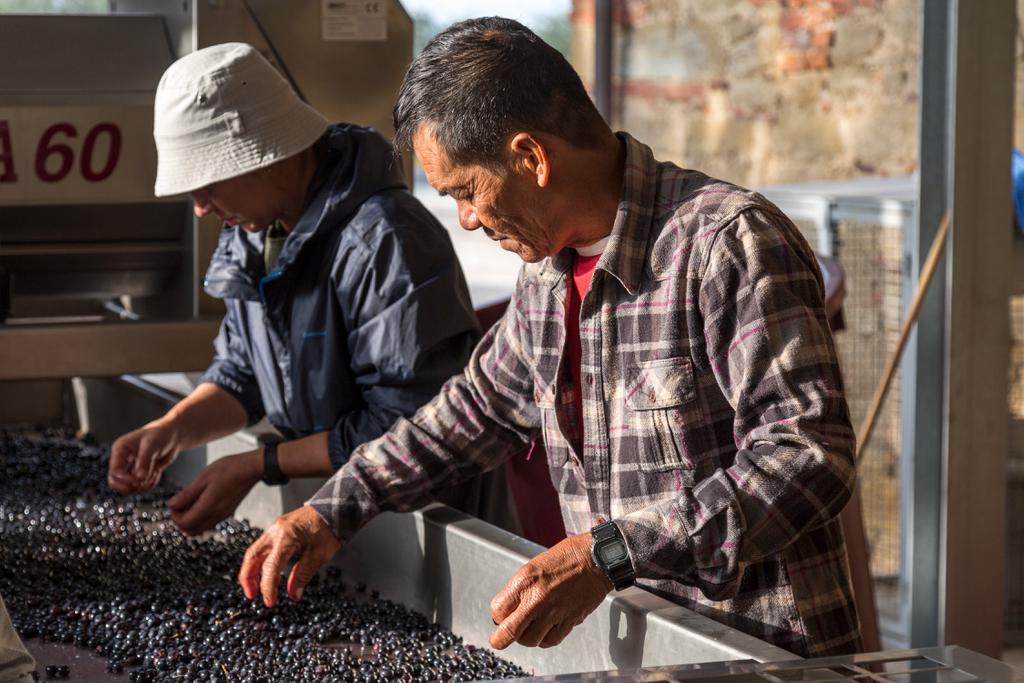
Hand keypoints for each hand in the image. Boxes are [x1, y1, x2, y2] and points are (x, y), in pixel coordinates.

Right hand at [107, 421, 180, 492]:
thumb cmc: (160, 434)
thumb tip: (139, 478)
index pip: (115, 472)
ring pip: (129, 487)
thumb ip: (144, 461)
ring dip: (143, 485)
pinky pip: (142, 486)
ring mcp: (132, 468)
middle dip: (130, 486)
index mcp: (120, 450)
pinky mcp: (141, 474)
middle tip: (143, 484)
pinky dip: (150, 483)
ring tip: (154, 473)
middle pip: (116, 483)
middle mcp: (123, 460)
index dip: (125, 480)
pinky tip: (157, 472)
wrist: (172, 435)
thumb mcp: (152, 444)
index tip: (139, 481)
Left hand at [168, 451, 261, 535]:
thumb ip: (187, 494)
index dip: (174, 516)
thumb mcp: (203, 478)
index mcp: (208, 507)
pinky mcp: (228, 513)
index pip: (184, 523)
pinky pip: (209, 523)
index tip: (173, 503)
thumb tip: (172, 505)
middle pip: (191, 530)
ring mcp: (223, 516)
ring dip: (190, 520)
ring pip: (200, 529)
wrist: (251, 469)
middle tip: (178, 505)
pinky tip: (201, 503)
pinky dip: (200, 519)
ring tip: (189, 503)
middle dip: (180, 521)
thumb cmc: (228, 469)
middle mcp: (216, 516)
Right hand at [238, 505, 340, 606]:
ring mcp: (274, 529)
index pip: (270, 566)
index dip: (268, 586)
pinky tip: (267, 572)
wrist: (333, 509)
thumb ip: (303, 575)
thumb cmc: (329, 529)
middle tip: (252, 595)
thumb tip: (293, 595)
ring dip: (252, 570)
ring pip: (255, 551)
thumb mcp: (320, 555)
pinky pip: (263, 547)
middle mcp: (275, 531)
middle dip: (248, 577)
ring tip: (257, 588)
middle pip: (252, 556)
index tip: (270, 602)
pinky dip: (261, 561)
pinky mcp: (277, 530)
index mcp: (287, 536)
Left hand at [489, 532, 611, 648]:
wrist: (595, 560)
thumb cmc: (567, 557)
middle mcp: (537, 599)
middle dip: (500, 639)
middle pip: (509, 632)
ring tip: (528, 630)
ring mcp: (553, 612)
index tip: (501, 616)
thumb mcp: (533, 566)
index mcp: (525, 581)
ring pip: (530, 640)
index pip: (498, 610)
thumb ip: (519, 589)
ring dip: (525, 638)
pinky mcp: (569, 620)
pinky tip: (545, 632)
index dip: (498, 615)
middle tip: (499, 640)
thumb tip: (509, 609)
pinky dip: (545, 639)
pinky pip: (551, 640)